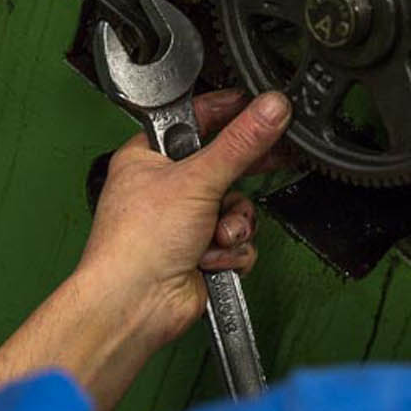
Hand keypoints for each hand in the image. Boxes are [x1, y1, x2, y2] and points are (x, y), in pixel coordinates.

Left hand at [78, 89, 291, 345]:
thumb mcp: (196, 180)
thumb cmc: (136, 243)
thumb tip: (269, 109)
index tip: (259, 106)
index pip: (196, 121)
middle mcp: (166, 187)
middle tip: (275, 155)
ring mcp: (184, 222)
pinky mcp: (200, 252)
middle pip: (222, 166)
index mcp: (149, 157)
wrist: (135, 304)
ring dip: (233, 224)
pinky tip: (210, 258)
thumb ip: (240, 144)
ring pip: (235, 207)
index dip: (228, 112)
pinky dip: (229, 251)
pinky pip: (236, 240)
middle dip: (240, 177)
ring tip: (216, 234)